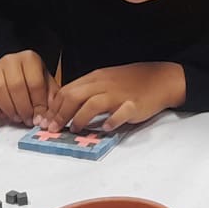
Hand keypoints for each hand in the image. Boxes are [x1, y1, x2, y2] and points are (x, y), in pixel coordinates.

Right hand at [0, 50, 53, 124]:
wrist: (18, 73)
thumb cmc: (33, 81)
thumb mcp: (48, 87)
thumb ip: (50, 102)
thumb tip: (44, 121)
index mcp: (29, 59)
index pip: (35, 83)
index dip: (38, 104)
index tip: (40, 117)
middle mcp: (10, 60)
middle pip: (16, 86)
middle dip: (23, 108)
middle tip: (27, 120)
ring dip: (8, 109)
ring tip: (16, 117)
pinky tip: (3, 114)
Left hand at [45, 61, 185, 133]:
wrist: (161, 78)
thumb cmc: (131, 81)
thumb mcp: (106, 80)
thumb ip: (88, 91)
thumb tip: (66, 107)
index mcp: (96, 77)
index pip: (67, 90)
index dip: (54, 107)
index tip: (47, 120)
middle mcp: (104, 84)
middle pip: (74, 96)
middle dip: (60, 114)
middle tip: (53, 129)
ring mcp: (118, 94)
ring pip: (92, 104)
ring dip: (79, 119)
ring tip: (74, 130)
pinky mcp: (133, 104)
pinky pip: (120, 113)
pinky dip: (110, 121)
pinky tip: (106, 128)